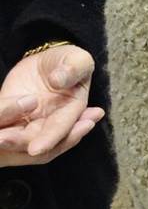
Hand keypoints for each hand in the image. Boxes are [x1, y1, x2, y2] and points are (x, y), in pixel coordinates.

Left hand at [0, 44, 103, 164]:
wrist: (47, 63)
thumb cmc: (68, 63)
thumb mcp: (78, 59)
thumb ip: (74, 68)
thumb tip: (58, 80)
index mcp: (70, 112)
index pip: (59, 128)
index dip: (49, 139)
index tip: (36, 149)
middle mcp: (48, 123)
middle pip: (33, 140)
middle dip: (18, 143)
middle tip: (2, 140)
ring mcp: (27, 121)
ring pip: (14, 135)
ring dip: (6, 138)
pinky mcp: (8, 114)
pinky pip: (0, 120)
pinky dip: (0, 117)